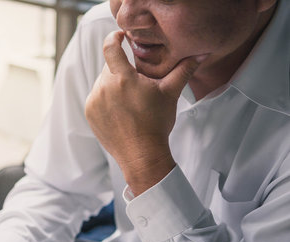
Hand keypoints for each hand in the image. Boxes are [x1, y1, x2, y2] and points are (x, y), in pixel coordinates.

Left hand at [85, 31, 204, 194]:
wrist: (141, 155)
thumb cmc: (156, 124)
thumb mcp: (170, 93)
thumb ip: (183, 70)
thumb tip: (200, 54)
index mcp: (122, 78)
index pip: (110, 47)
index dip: (114, 38)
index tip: (120, 37)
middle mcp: (103, 87)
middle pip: (110, 67)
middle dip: (122, 69)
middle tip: (137, 82)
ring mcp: (94, 101)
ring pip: (102, 83)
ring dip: (113, 85)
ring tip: (130, 100)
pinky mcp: (89, 114)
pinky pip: (96, 98)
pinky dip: (106, 99)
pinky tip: (121, 110)